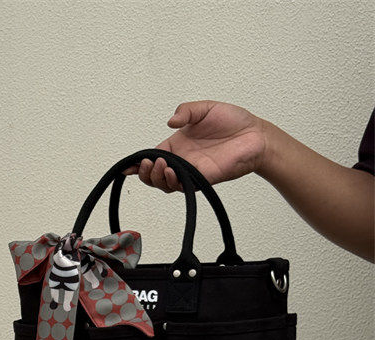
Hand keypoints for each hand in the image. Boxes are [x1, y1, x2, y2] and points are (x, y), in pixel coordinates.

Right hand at [128, 101, 268, 191]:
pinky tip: (172, 171)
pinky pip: (181, 187)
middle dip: (145, 172)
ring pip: (163, 183)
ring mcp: (189, 172)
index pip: (151, 157)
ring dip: (156, 177)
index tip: (128, 165)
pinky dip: (172, 181)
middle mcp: (180, 161)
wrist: (255, 134)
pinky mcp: (201, 180)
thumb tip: (170, 121)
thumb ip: (187, 112)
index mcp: (176, 145)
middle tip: (149, 163)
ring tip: (159, 165)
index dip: (138, 163)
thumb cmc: (233, 121)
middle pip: (153, 175)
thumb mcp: (205, 108)